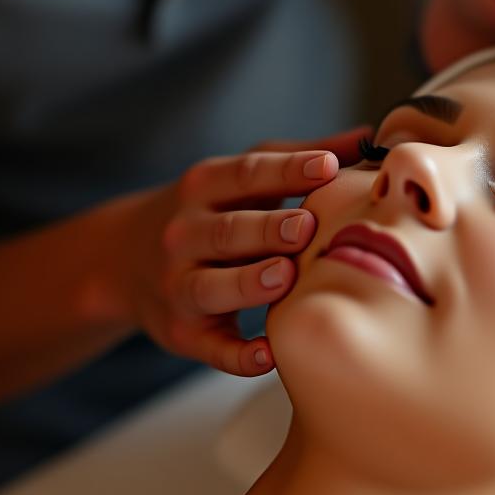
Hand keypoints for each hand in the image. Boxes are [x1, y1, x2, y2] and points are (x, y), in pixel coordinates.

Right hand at [115, 126, 370, 376]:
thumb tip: (369, 138)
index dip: (288, 171)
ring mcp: (180, 285)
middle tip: (308, 228)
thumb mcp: (240, 177)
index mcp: (204, 188)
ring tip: (285, 278)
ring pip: (211, 286)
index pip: (247, 174)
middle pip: (227, 230)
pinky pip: (210, 347)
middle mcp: (186, 233)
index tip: (328, 167)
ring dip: (248, 284)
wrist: (125, 258)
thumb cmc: (210, 212)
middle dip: (267, 229)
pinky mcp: (183, 333)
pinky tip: (270, 355)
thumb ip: (297, 159)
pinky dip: (238, 355)